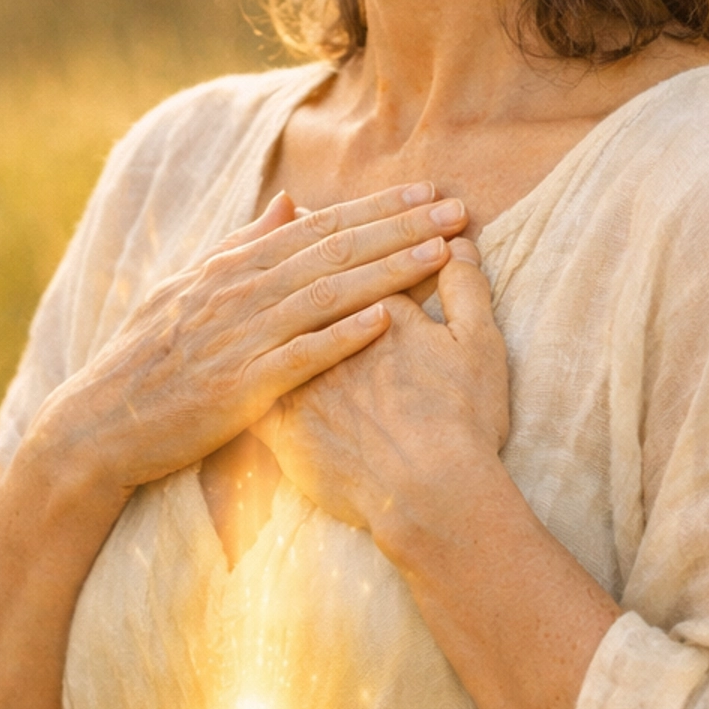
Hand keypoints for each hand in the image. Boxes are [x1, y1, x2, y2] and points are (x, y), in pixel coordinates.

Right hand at [22, 183, 469, 500]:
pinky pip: (300, 358)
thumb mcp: (188, 288)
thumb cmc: (146, 358)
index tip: (430, 190)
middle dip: (401, 227)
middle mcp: (239, 292)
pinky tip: (385, 323)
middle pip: (334, 250)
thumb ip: (244, 244)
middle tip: (458, 209)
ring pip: (327, 295)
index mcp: (232, 267)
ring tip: (441, 254)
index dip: (378, 207)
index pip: (319, 227)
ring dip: (387, 272)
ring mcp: (240, 338)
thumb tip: (292, 202)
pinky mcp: (239, 388)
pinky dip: (341, 338)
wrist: (98, 425)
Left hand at [255, 238, 508, 559]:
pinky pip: (250, 390)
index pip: (358, 257)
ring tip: (258, 288)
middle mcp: (330, 335)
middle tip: (288, 224)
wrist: (429, 492)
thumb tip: (460, 243)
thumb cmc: (463, 420)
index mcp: (378, 309)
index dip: (351, 236)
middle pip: (307, 284)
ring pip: (269, 331)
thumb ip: (468, 289)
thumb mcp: (480, 344)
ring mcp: (300, 378)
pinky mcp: (282, 423)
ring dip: (262, 306)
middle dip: (299, 255)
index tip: (334, 216)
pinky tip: (229, 364)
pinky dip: (240, 372)